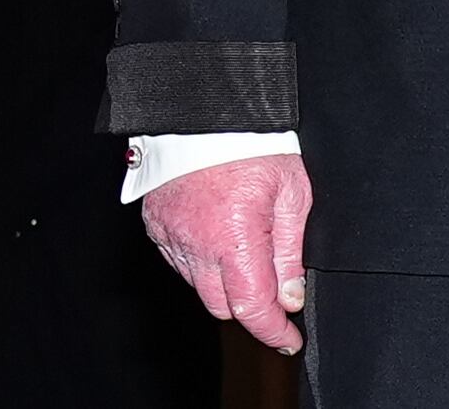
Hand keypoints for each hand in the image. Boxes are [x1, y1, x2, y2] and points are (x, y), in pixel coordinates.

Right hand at [140, 153, 311, 354]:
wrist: (210, 108)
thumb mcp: (292, 192)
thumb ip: (290, 251)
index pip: (252, 306)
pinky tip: (219, 237)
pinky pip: (179, 262)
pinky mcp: (156, 226)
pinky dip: (200, 262)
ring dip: (224, 282)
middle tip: (274, 288)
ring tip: (246, 248)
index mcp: (234, 237)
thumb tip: (291, 296)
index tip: (289, 340)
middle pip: (223, 304)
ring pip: (198, 285)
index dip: (273, 331)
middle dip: (250, 304)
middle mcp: (196, 244)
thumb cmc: (256, 142)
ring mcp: (171, 237)